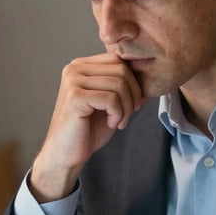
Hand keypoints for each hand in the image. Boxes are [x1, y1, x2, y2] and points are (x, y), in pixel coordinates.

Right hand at [30, 54, 143, 201]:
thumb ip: (125, 88)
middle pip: (121, 70)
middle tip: (126, 116)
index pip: (119, 60)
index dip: (133, 83)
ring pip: (119, 84)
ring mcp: (73, 81)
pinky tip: (111, 124)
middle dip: (132, 96)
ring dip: (125, 108)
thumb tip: (150, 78)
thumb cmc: (87, 130)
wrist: (66, 154)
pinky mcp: (75, 97)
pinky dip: (117, 114)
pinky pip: (111, 98)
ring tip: (118, 121)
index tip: (131, 105)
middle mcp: (75, 69)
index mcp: (82, 66)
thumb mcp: (111, 104)